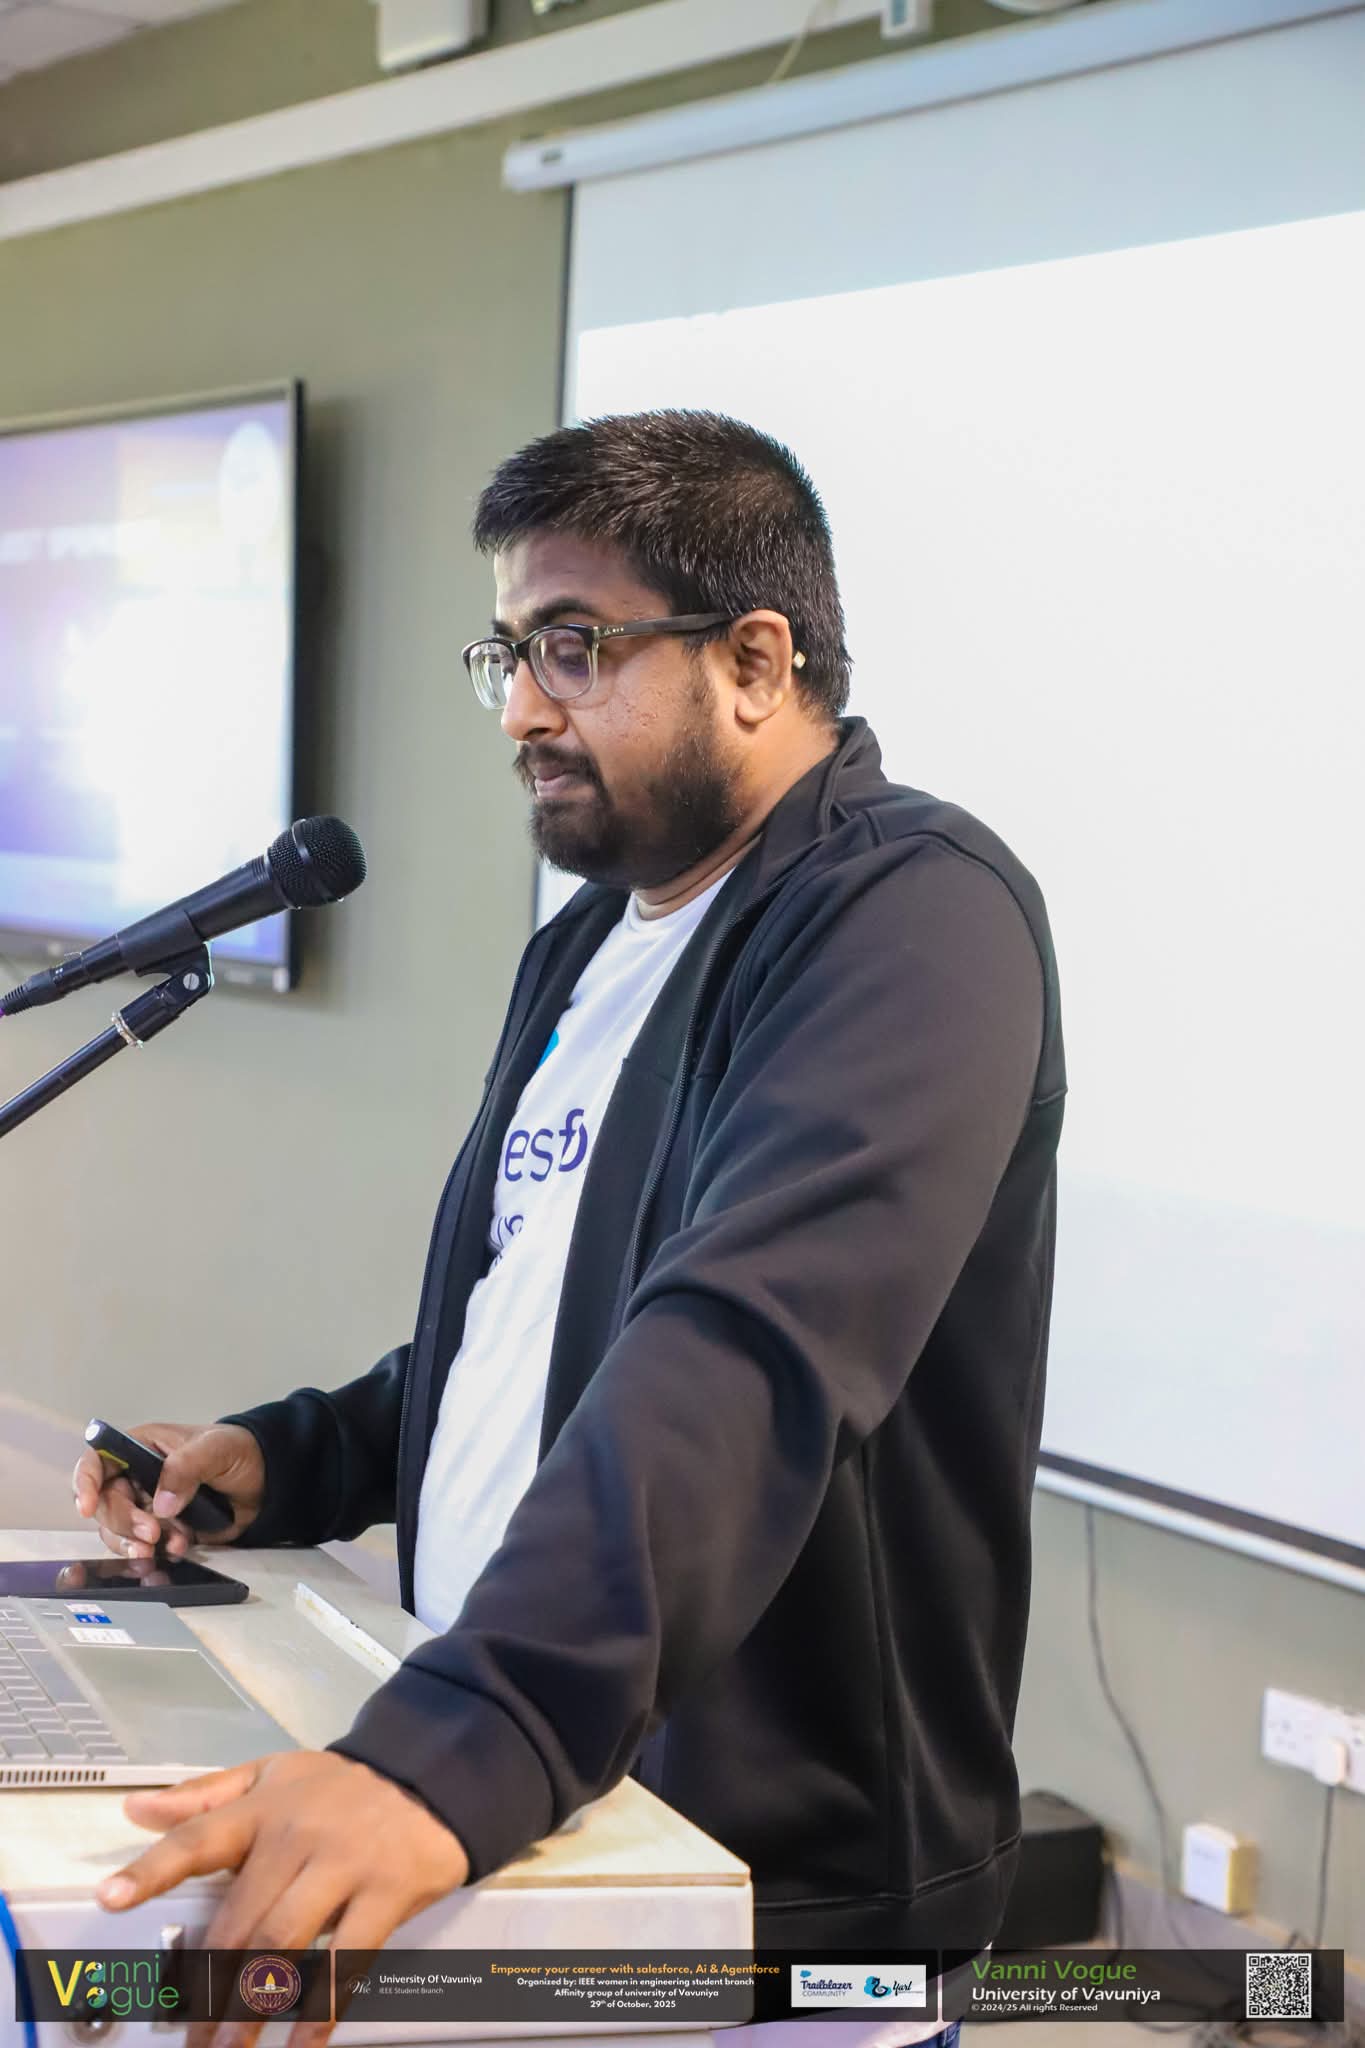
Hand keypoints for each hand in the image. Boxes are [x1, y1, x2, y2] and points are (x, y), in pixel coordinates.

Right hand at [72, 1421, 264, 1559]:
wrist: (266, 1480)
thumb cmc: (238, 1450)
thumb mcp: (216, 1448)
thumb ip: (185, 1467)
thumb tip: (161, 1504)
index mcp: (140, 1447)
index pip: (97, 1462)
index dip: (85, 1483)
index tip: (86, 1506)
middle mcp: (136, 1477)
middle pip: (104, 1504)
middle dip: (123, 1522)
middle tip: (152, 1532)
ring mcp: (147, 1506)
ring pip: (117, 1531)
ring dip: (134, 1543)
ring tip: (163, 1546)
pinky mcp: (162, 1530)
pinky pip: (143, 1547)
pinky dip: (155, 1553)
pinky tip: (179, 1547)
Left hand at [96, 1749, 470, 2047]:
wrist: (429, 1772)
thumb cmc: (339, 1786)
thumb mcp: (271, 1774)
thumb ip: (203, 1796)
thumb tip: (136, 1811)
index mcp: (262, 1809)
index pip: (198, 1837)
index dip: (151, 1868)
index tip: (111, 1898)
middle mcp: (297, 1835)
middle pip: (238, 1920)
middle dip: (207, 1986)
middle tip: (189, 2037)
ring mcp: (344, 1864)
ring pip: (284, 1945)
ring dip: (250, 2007)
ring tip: (228, 2047)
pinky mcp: (386, 1891)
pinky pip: (347, 1960)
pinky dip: (321, 2008)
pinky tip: (301, 2042)